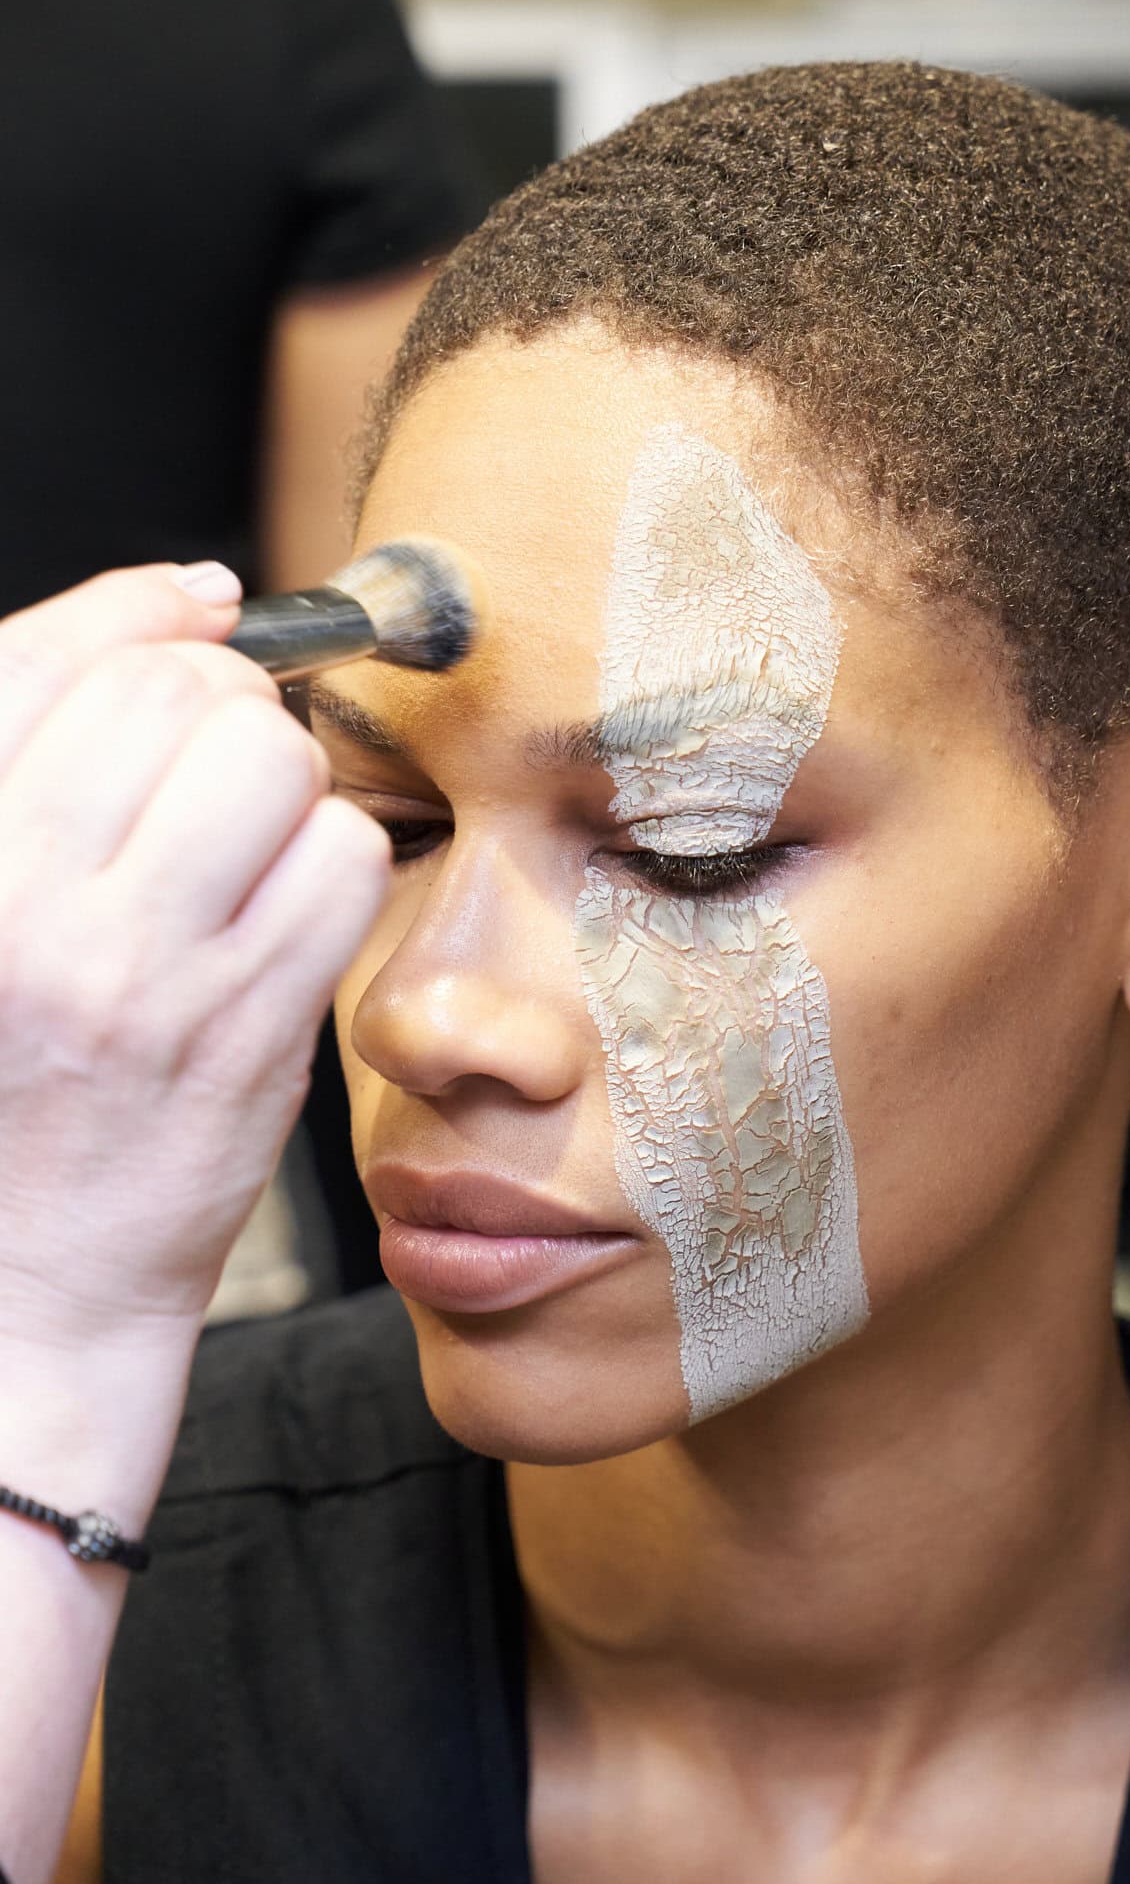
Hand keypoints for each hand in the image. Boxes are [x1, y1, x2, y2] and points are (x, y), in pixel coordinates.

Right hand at [0, 563, 389, 1361]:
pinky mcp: (245, 1027)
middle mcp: (21, 905)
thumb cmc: (4, 1079)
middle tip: (217, 760)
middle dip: (224, 699)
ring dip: (284, 781)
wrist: (20, 1284)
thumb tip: (192, 599)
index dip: (136, 608)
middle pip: (174, 694)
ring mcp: (138, 969)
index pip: (40, 663)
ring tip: (248, 845)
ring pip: (271, 761)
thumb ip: (41, 757)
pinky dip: (335, 866)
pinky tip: (288, 912)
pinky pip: (341, 860)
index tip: (196, 604)